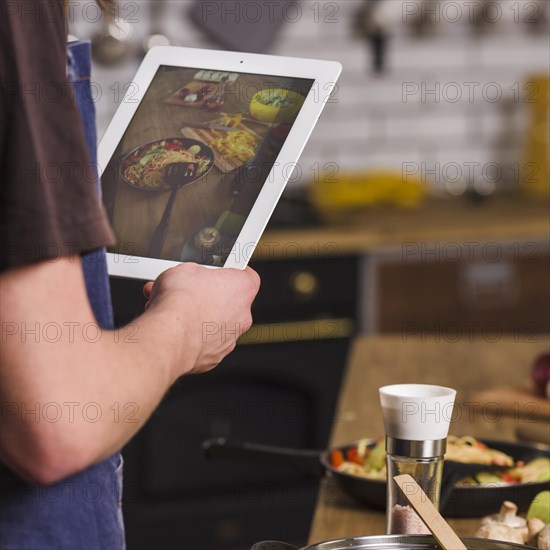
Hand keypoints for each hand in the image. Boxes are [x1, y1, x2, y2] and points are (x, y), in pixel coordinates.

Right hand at [143, 263, 259, 376]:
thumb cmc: (181, 300)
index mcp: (242, 288)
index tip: (218, 271)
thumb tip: (189, 276)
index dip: (231, 272)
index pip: (246, 275)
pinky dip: (192, 337)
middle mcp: (242, 316)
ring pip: (216, 325)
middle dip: (209, 297)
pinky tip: (175, 330)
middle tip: (189, 292)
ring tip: (174, 311)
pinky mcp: (213, 356)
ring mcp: (229, 339)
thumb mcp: (185, 269)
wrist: (169, 334)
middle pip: (230, 302)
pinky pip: (204, 343)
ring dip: (199, 318)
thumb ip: (195, 273)